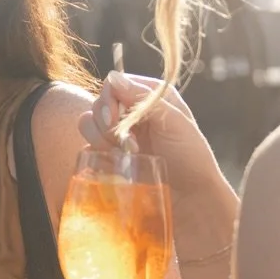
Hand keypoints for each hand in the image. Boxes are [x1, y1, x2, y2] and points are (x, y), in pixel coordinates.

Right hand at [81, 71, 222, 199]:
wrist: (191, 200)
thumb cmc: (191, 159)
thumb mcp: (175, 123)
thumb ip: (144, 100)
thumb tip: (113, 78)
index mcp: (149, 96)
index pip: (114, 84)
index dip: (112, 100)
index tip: (121, 121)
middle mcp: (132, 111)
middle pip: (98, 103)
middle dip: (107, 123)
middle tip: (130, 143)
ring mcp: (119, 134)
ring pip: (87, 123)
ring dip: (102, 138)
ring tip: (127, 154)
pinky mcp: (109, 156)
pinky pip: (87, 146)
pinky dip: (97, 153)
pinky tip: (117, 163)